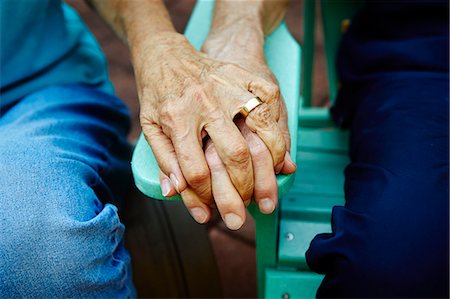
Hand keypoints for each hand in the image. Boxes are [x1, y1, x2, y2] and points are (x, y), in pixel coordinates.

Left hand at [135, 33, 286, 222]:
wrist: (165, 53)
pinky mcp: (243, 78)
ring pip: (259, 131)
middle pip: (233, 154)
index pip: (195, 169)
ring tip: (269, 186)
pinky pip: (271, 107)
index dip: (204, 196)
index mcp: (176, 118)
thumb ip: (163, 161)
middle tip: (246, 207)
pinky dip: (278, 134)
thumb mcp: (149, 128)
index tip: (208, 208)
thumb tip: (175, 193)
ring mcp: (227, 88)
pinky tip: (276, 154)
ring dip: (268, 164)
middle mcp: (204, 102)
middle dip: (243, 188)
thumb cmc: (156, 95)